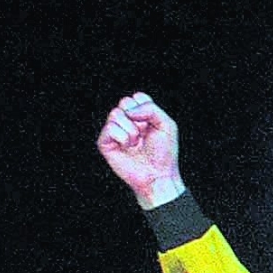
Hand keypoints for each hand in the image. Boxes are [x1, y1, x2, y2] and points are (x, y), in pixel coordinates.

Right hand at [96, 92, 186, 209]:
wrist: (158, 175)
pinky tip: (127, 147)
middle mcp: (126, 121)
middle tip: (144, 135)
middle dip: (138, 118)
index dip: (146, 109)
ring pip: (115, 114)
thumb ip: (150, 108)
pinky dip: (122, 138)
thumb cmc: (164, 153)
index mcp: (140, 115)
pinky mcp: (105, 142)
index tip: (153, 124)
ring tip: (136, 143)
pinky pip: (109, 128)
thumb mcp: (167, 125)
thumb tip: (127, 111)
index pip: (137, 97)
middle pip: (124, 102)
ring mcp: (114, 131)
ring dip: (131, 131)